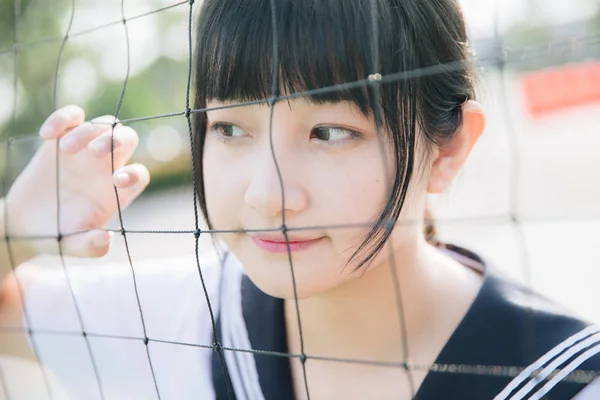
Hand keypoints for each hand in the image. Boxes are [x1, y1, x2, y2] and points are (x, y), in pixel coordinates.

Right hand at [5, 105, 149, 258]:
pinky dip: (64, 118)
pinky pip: (73, 118)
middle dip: (116, 141)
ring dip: (89, 132)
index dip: (135, 175)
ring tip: (66, 149)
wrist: (24, 224)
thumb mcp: (72, 246)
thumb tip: (106, 239)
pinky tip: (48, 134)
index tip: (116, 181)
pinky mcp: (63, 139)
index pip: (140, 175)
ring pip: (103, 125)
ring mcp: (87, 151)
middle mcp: (107, 167)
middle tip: (95, 153)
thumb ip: (90, 247)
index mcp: (117, 191)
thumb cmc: (56, 236)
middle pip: (127, 139)